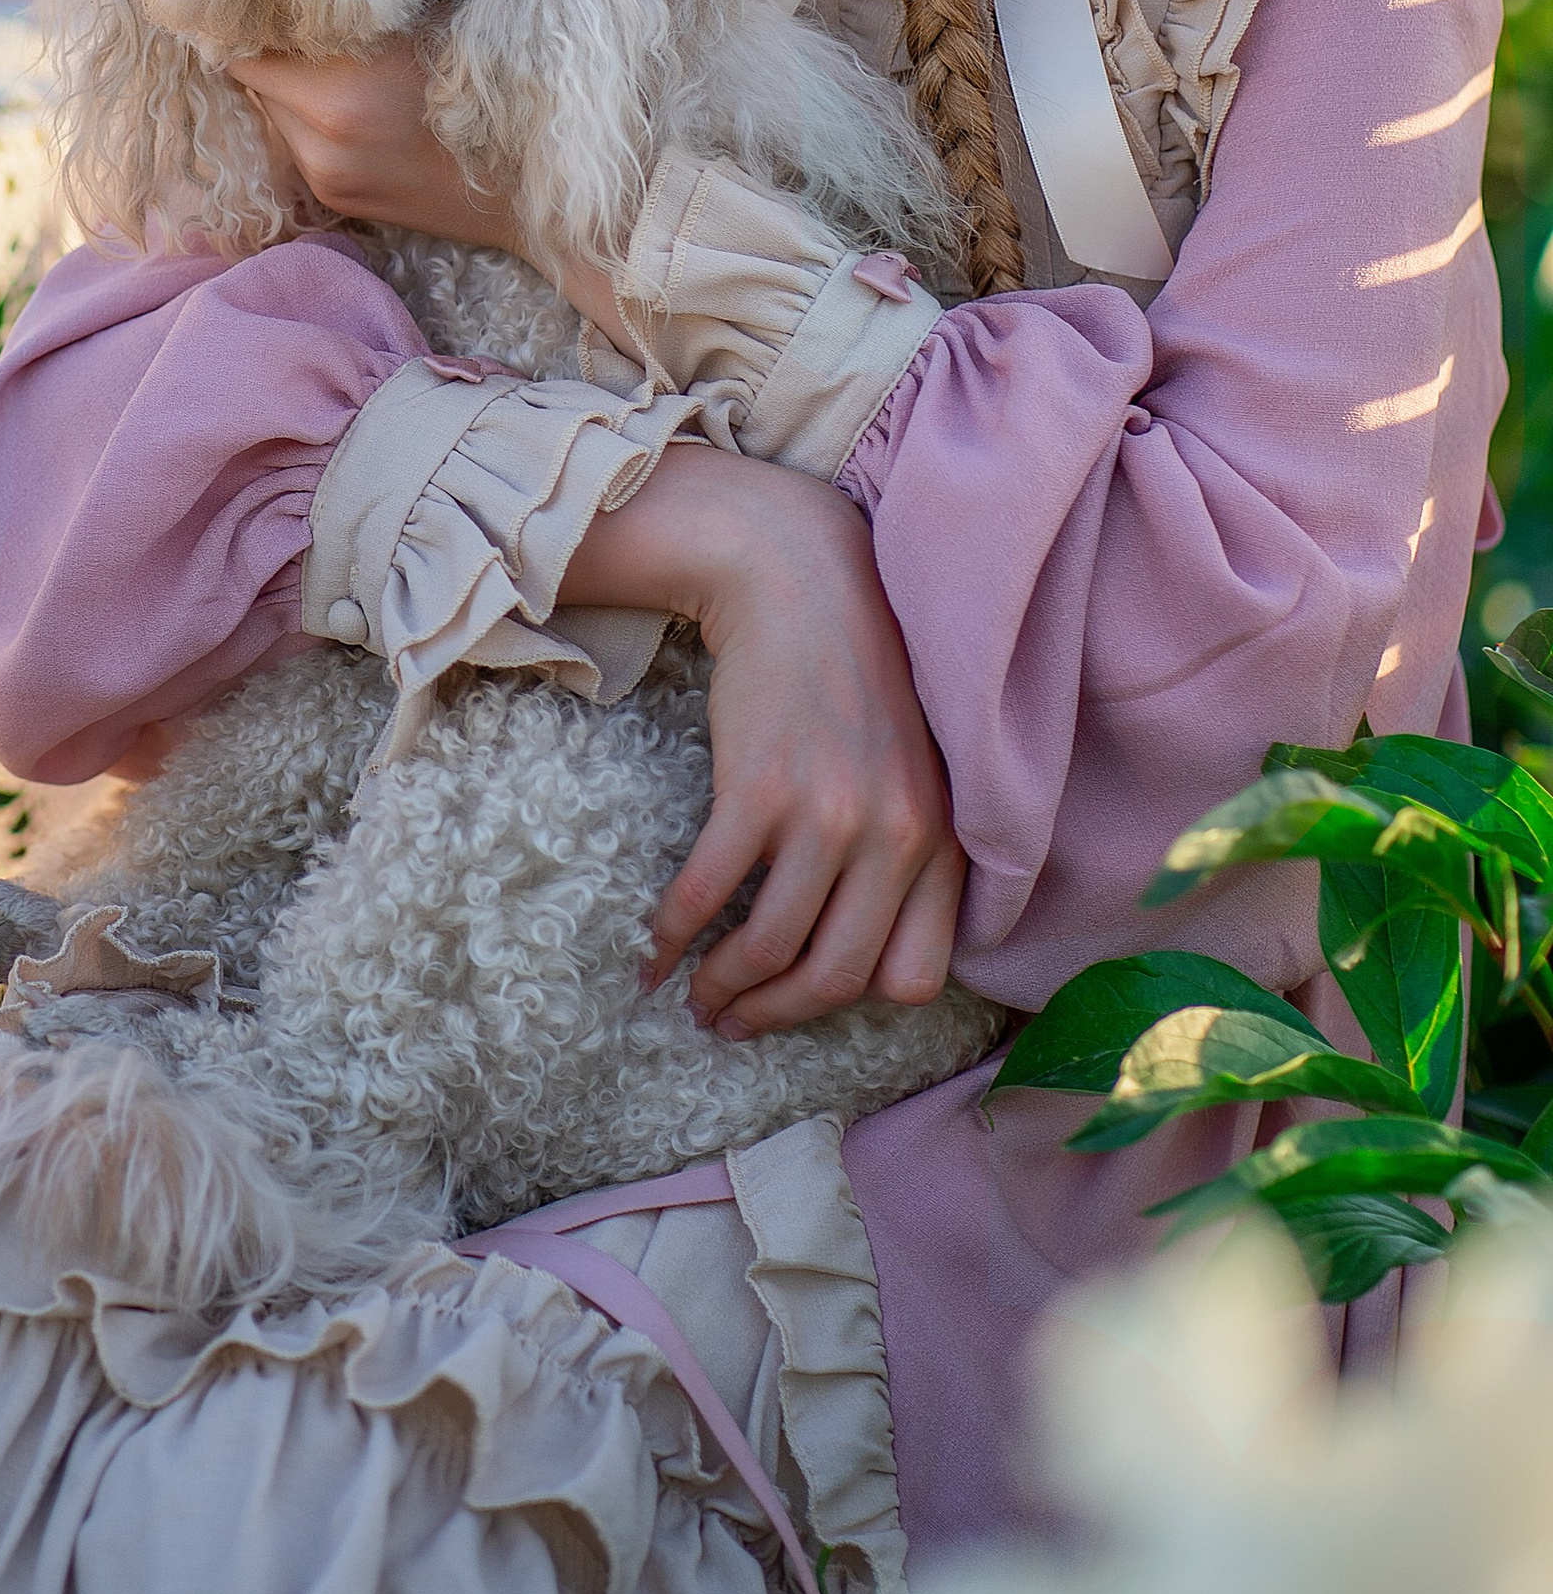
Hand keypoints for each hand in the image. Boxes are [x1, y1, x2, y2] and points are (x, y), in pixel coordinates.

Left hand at [231, 42, 521, 253]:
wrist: (524, 193)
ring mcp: (323, 173)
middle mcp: (322, 137)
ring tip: (334, 68)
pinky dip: (308, 120)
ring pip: (271, 109)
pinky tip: (352, 107)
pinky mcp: (332, 197)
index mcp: (343, 89)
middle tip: (301, 23)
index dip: (255, 14)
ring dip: (289, 86)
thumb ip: (371, 4)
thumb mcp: (437, 25)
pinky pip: (295, 141)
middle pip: (254, 75)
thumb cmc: (490, 92)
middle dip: (273, 48)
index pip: (252, 43)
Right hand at [560, 442, 963, 1035]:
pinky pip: (708, 892)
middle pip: (836, 979)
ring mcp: (829, 814)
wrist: (797, 573)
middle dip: (775, 1015)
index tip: (801, 999)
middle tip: (730, 1020)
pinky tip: (653, 950)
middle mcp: (897, 836)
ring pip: (771, 950)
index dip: (850, 1003)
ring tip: (690, 995)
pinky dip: (673, 936)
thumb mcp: (912, 764)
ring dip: (722, 989)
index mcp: (941, 837)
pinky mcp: (758, 788)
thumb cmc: (849, 669)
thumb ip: (910, 845)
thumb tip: (864, 944)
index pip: (912, 977)